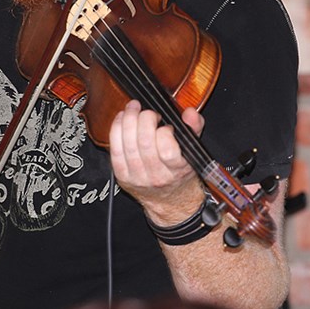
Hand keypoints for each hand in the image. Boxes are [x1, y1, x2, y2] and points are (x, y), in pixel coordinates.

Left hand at [109, 100, 204, 224]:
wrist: (167, 200)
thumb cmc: (179, 173)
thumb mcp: (193, 152)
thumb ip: (194, 129)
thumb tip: (189, 113)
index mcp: (176, 170)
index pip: (167, 151)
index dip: (164, 132)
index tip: (166, 125)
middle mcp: (156, 177)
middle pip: (144, 143)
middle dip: (144, 120)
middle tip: (148, 111)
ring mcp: (137, 178)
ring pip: (128, 145)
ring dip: (128, 121)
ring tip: (133, 109)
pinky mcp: (122, 176)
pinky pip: (115, 150)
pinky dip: (116, 130)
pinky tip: (121, 119)